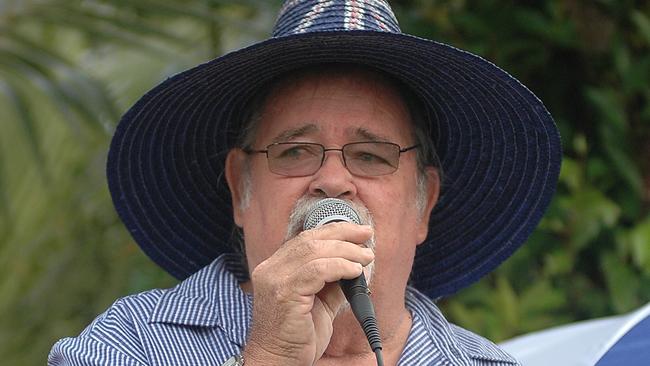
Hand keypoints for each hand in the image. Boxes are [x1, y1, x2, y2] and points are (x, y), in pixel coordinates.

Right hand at [242, 222, 374, 365]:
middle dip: (342, 233)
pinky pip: (316, 270)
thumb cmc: (296, 338)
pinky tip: (355, 271)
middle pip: (309, 239)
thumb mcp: (319, 305)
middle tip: (366, 235)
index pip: (305, 239)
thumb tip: (356, 267)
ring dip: (345, 251)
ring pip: (313, 250)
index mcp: (275, 268)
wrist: (277, 363)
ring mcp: (274, 280)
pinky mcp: (284, 293)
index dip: (333, 231)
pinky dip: (339, 266)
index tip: (358, 232)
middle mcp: (270, 270)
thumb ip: (333, 284)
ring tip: (365, 257)